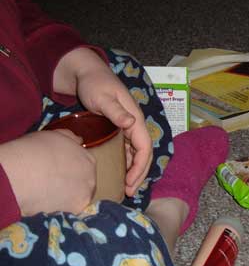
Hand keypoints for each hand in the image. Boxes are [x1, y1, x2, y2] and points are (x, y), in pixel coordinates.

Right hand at [0, 130, 95, 215]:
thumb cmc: (35, 151)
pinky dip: (60, 210)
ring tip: (47, 196)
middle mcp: (91, 177)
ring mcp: (85, 195)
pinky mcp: (75, 210)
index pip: (84, 165)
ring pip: (77, 198)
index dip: (71, 168)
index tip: (58, 171)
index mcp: (88, 159)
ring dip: (66, 198)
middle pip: (84, 182)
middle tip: (52, 184)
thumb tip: (79, 141)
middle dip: (71, 183)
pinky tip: (46, 206)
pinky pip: (69, 212)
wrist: (20, 175)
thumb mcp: (55, 136)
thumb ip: (71, 139)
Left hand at [53, 48, 152, 196]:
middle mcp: (134, 124)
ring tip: (125, 188)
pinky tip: (118, 174)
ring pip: (136, 153)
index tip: (131, 182)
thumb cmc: (95, 84)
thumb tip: (131, 124)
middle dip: (140, 173)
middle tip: (130, 192)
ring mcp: (127, 127)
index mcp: (135, 117)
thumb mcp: (102, 97)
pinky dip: (125, 163)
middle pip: (144, 153)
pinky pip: (127, 150)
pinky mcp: (118, 129)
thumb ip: (116, 111)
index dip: (141, 165)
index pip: (145, 146)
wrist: (87, 74)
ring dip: (133, 170)